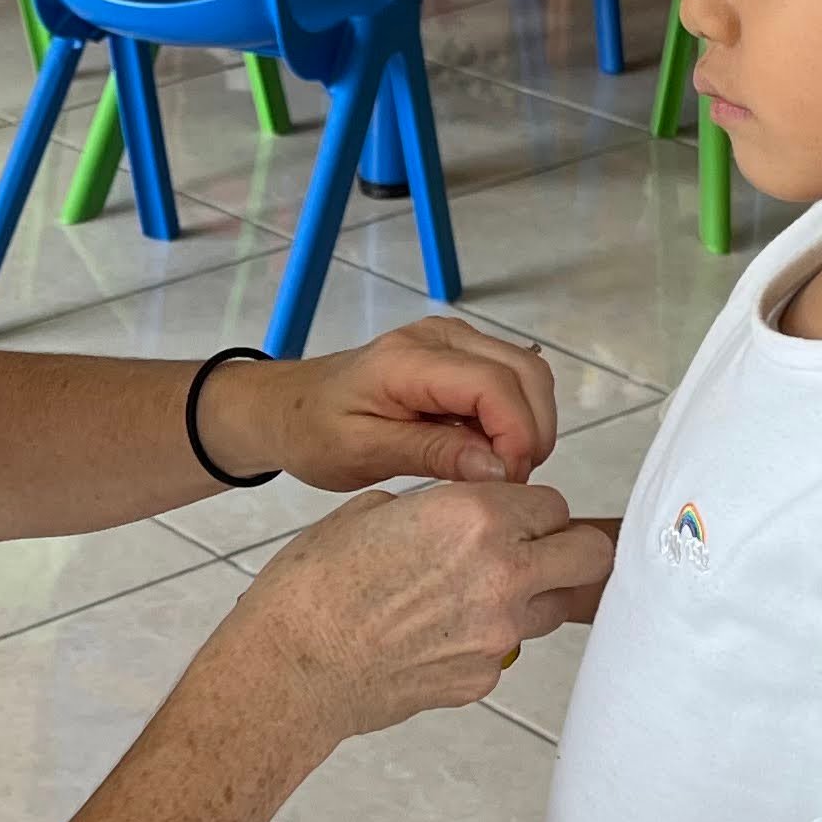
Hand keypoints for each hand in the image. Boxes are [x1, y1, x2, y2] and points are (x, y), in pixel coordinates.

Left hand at [216, 320, 560, 492]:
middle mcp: (441, 337)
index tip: (510, 482)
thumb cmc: (315, 431)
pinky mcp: (460, 355)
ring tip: (499, 471)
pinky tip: (487, 452)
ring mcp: (454, 341)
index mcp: (410, 359)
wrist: (289, 407)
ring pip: (528, 374)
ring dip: (528, 425)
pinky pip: (510, 380)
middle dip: (532, 432)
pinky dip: (514, 417)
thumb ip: (432, 454)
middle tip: (509, 484)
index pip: (494, 386)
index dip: (516, 435)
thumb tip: (500, 468)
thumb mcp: (364, 453)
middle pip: (526, 373)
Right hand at [230, 478, 612, 740]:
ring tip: (471, 595)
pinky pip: (507, 650)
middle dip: (567, 549)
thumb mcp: (371, 511)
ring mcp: (498, 635)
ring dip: (531, 595)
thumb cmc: (314, 588)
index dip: (530, 508)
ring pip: (555, 608)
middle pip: (590, 557)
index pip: (553, 503)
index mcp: (475, 518)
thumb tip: (455, 514)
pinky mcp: (482, 679)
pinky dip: (485, 639)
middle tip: (532, 550)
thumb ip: (436, 508)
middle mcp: (502, 575)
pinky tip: (434, 635)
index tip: (511, 515)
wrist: (290, 668)